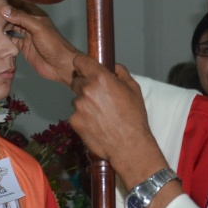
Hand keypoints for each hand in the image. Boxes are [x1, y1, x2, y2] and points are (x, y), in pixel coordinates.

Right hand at [1, 0, 79, 85]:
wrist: (61, 65)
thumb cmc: (54, 44)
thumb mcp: (37, 28)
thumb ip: (21, 18)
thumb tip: (4, 9)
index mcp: (37, 16)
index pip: (21, 4)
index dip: (10, 0)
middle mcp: (31, 24)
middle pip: (15, 16)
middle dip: (4, 13)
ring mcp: (28, 36)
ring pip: (13, 27)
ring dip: (3, 25)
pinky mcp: (25, 47)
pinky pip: (12, 41)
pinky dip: (5, 39)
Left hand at [69, 56, 166, 189]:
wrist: (129, 146)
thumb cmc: (134, 118)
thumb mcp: (134, 89)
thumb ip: (121, 73)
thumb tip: (113, 66)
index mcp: (100, 78)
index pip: (80, 61)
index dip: (82, 65)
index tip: (84, 68)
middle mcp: (86, 89)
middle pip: (77, 81)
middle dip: (85, 86)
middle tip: (99, 98)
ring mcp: (78, 106)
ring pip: (77, 99)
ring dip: (85, 103)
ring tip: (101, 114)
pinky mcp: (74, 120)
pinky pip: (76, 114)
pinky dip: (83, 118)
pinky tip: (96, 124)